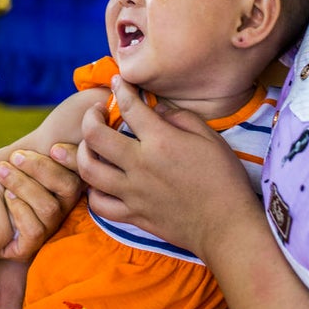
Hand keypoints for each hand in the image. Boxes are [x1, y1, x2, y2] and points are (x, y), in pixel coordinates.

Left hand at [0, 145, 81, 260]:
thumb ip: (37, 140)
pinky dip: (20, 211)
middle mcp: (60, 205)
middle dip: (41, 168)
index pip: (82, 171)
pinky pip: (35, 231)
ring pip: (48, 208)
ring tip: (1, 172)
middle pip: (68, 187)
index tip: (52, 148)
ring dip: (24, 185)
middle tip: (15, 156)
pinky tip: (6, 198)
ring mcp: (47, 226)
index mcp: (62, 180)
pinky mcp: (29, 245)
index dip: (72, 159)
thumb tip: (72, 107)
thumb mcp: (13, 155)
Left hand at [78, 76, 254, 255]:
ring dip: (82, 152)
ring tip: (90, 146)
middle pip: (94, 136)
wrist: (226, 227)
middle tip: (96, 113)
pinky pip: (99, 204)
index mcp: (161, 141)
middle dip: (89, 117)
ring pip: (88, 170)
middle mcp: (140, 165)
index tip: (118, 82)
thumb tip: (156, 109)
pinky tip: (99, 181)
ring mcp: (132, 193)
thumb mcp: (209, 138)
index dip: (120, 88)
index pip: (129, 106)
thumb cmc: (223, 180)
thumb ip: (180, 117)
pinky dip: (93, 190)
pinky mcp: (133, 215)